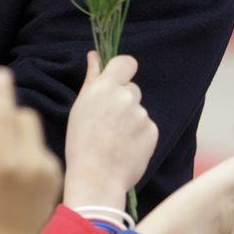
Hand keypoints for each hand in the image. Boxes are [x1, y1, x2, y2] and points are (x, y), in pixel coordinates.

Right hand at [0, 67, 62, 233]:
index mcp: (3, 161)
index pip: (5, 113)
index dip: (2, 91)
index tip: (0, 73)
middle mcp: (29, 161)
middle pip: (25, 116)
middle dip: (12, 116)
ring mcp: (47, 168)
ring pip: (33, 131)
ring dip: (20, 136)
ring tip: (8, 164)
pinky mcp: (56, 174)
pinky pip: (40, 148)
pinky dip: (30, 152)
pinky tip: (22, 176)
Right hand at [62, 51, 155, 209]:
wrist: (97, 177)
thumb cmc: (81, 143)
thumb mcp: (81, 107)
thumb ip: (92, 78)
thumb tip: (94, 56)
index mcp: (105, 87)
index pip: (126, 62)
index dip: (123, 70)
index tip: (117, 81)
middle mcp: (126, 97)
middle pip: (132, 89)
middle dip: (124, 100)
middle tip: (108, 122)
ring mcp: (141, 115)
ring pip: (139, 110)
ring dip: (131, 120)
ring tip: (115, 139)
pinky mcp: (153, 131)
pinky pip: (147, 127)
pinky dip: (139, 135)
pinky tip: (125, 148)